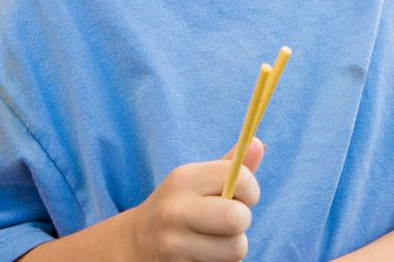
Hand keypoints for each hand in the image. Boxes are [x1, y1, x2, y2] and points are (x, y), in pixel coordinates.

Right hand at [126, 139, 264, 261]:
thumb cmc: (180, 206)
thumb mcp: (198, 182)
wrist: (135, 243)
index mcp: (184, 179)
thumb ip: (230, 167)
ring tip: (213, 241)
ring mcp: (172, 245)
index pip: (241, 179)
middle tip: (228, 222)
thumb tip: (257, 143)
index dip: (251, 190)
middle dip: (242, 222)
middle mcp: (175, 210)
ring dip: (232, 247)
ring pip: (236, 249)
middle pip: (239, 218)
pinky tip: (201, 256)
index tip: (241, 197)